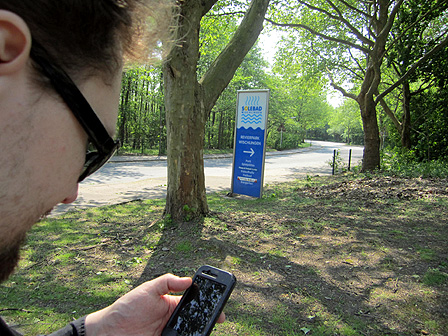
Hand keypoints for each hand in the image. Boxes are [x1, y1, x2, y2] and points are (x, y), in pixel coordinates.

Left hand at [84, 273, 224, 335]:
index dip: (207, 303)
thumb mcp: (147, 289)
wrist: (108, 332)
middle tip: (217, 319)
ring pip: (189, 333)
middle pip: (195, 320)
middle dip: (207, 319)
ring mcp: (169, 334)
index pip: (194, 302)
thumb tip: (189, 280)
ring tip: (206, 329)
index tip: (219, 304)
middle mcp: (173, 320)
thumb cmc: (127, 308)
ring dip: (198, 330)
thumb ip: (167, 282)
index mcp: (171, 304)